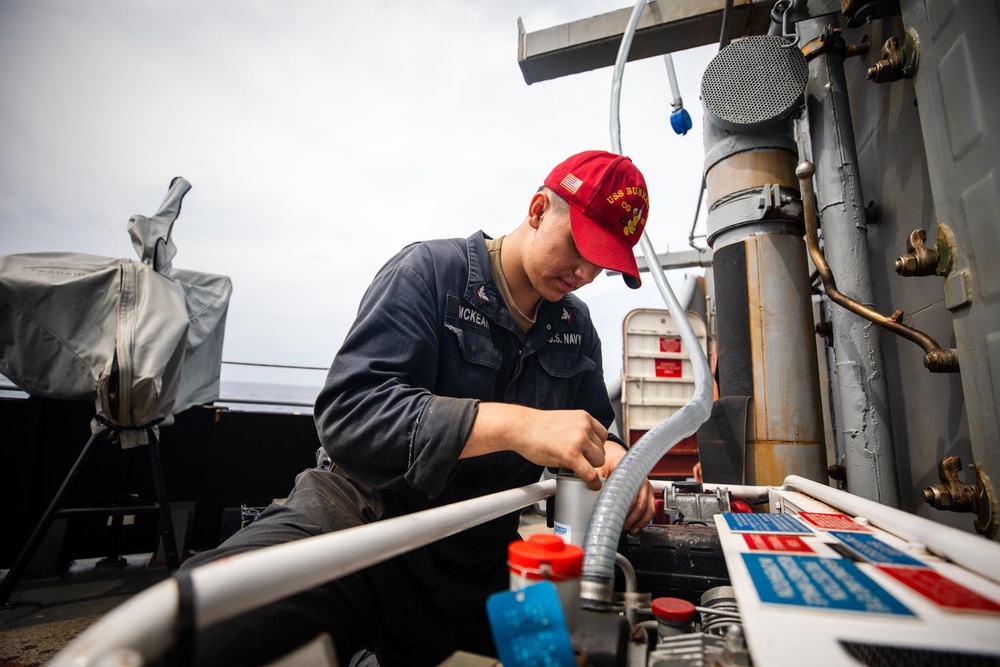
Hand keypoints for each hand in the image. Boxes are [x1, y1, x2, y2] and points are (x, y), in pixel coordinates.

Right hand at [464, 404, 606, 489]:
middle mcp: (584, 427)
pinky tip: (591, 486)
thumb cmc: (537, 427)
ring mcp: (579, 440)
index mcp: (584, 417)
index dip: (596, 447)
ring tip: (575, 468)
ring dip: (589, 467)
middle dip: (592, 458)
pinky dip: (593, 482)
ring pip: (598, 462)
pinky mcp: (572, 455)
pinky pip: (590, 473)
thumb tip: (586, 446)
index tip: (591, 454)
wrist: (520, 427)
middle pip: (602, 450)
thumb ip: (577, 430)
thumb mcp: (564, 421)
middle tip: (578, 462)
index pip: (603, 435)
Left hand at [598, 441, 654, 534]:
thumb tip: (589, 492)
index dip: (621, 507)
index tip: (613, 516)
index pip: (627, 491)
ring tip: (625, 529)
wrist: (616, 457)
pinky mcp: (648, 491)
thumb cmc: (607, 463)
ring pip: (646, 507)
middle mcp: (640, 477)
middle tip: (616, 525)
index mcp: (628, 469)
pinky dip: (644, 520)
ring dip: (636, 521)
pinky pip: (650, 508)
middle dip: (628, 518)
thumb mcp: (599, 468)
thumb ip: (596, 480)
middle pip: (638, 503)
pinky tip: (635, 528)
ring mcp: (646, 484)